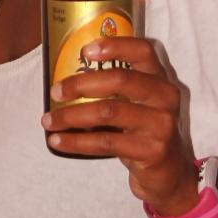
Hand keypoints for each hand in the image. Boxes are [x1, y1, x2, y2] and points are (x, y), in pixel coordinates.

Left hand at [43, 36, 196, 213]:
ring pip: (108, 112)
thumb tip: (65, 80)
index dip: (115, 46)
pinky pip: (105, 142)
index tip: (85, 50)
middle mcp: (165, 97)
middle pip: (120, 80)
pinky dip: (76, 142)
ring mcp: (161, 125)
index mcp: (160, 79)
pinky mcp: (151, 151)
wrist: (168, 171)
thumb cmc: (143, 130)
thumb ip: (116, 88)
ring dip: (71, 116)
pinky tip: (57, 141)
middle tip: (55, 92)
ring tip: (48, 120)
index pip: (143, 51)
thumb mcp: (139, 103)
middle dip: (81, 84)